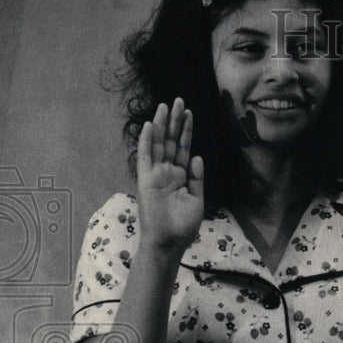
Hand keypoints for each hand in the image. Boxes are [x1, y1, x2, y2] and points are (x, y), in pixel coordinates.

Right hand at [135, 98, 204, 254]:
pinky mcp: (146, 179)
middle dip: (175, 121)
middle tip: (178, 100)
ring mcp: (156, 174)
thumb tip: (197, 156)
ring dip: (162, 124)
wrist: (170, 241)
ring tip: (165, 105)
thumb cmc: (183, 225)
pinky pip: (146, 156)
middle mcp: (167, 172)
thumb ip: (196, 178)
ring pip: (159, 144)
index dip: (186, 131)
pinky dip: (148, 141)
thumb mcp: (196, 199)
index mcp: (180, 176)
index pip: (183, 148)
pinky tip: (152, 125)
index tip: (189, 113)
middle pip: (171, 141)